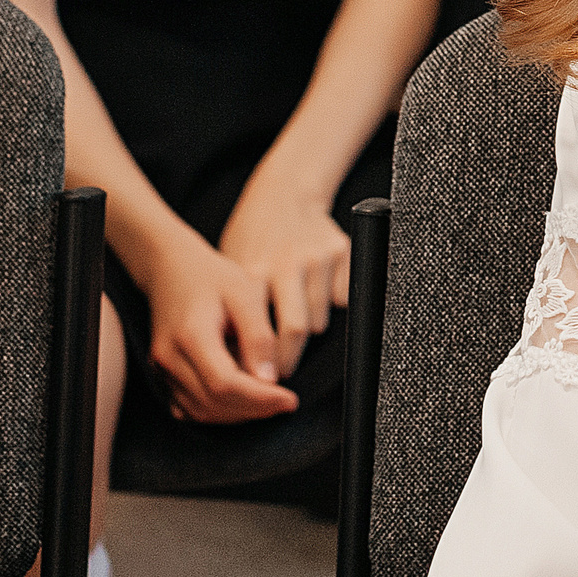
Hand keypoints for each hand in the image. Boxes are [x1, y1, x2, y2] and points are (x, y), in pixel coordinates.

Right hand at [137, 234, 298, 423]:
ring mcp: (162, 368)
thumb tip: (270, 379)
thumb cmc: (213, 277)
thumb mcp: (245, 294)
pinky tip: (242, 400)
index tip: (290, 399)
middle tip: (285, 402)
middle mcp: (170, 357)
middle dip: (254, 409)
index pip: (225, 383)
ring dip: (238, 414)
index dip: (260, 398)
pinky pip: (189, 407)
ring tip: (268, 400)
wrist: (172, 269)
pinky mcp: (163, 374)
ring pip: (201, 411)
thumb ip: (258, 336)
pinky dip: (218, 411)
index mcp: (191, 334)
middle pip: (213, 402)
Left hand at [218, 174, 350, 381]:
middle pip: (298, 330)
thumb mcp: (232, 269)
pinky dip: (333, 305)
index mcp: (254, 271)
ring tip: (294, 318)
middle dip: (291, 358)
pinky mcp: (344, 252)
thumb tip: (237, 364)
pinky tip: (318, 293)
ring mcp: (319, 258)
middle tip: (283, 370)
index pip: (262, 332)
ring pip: (322, 319)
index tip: (262, 381)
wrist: (284, 195)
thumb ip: (236, 310)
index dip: (264, 362)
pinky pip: (345, 300)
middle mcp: (288, 265)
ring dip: (309, 329)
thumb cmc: (252, 239)